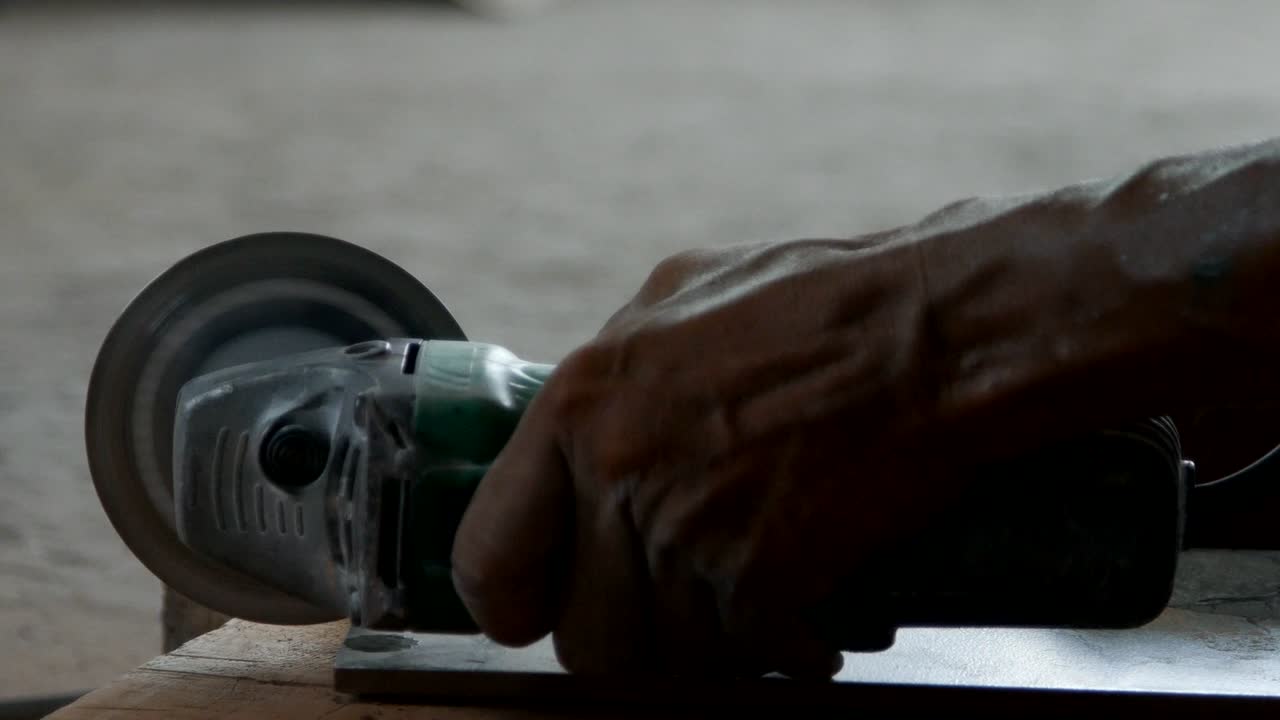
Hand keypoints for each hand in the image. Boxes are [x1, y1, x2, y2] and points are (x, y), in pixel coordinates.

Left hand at [451, 236, 956, 678]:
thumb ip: (608, 377)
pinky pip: (741, 662)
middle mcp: (618, 473)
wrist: (931, 333)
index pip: (490, 555)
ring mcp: (688, 534)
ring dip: (704, 648)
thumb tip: (579, 435)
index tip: (535, 610)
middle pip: (584, 636)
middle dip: (628, 634)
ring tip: (741, 607)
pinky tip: (802, 618)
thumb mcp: (673, 299)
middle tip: (670, 610)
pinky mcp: (763, 582)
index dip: (511, 600)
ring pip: (662, 663)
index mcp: (579, 402)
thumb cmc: (814, 302)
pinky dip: (775, 653)